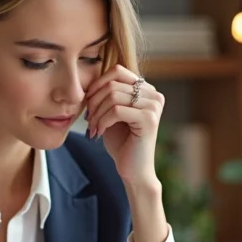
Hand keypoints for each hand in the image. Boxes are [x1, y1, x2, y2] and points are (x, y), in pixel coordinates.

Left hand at [84, 64, 163, 185]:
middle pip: (113, 84)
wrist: (133, 170)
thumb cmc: (122, 143)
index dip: (97, 84)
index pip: (117, 71)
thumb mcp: (111, 113)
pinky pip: (116, 110)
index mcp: (147, 90)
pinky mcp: (149, 119)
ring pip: (113, 96)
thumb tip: (89, 78)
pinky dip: (102, 121)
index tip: (88, 104)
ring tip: (93, 128)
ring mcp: (154, 106)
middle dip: (94, 102)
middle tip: (89, 120)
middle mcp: (154, 95)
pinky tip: (99, 133)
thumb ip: (107, 94)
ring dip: (97, 113)